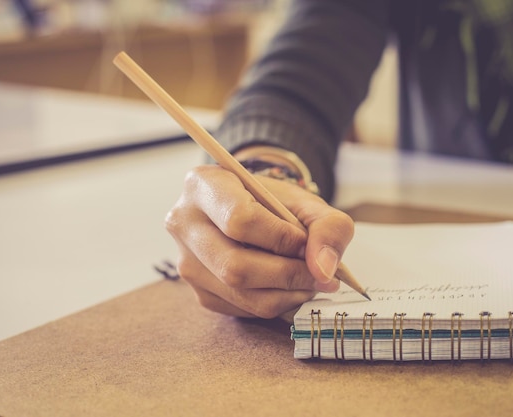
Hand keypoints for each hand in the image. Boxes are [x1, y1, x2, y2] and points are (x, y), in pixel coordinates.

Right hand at [165, 164, 353, 317]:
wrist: (254, 214)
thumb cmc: (276, 204)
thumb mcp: (307, 203)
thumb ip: (328, 227)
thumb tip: (324, 270)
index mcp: (203, 185)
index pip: (239, 220)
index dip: (280, 237)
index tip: (305, 242)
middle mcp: (184, 223)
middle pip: (234, 265)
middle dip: (287, 274)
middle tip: (319, 274)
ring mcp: (186, 262)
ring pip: (238, 292)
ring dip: (285, 294)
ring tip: (310, 281)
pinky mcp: (198, 291)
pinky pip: (240, 309)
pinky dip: (274, 303)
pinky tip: (287, 287)